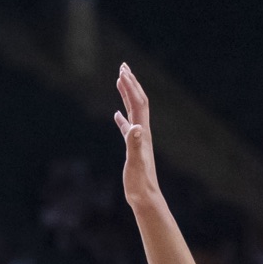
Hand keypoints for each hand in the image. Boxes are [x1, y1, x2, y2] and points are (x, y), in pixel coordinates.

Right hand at [114, 64, 160, 206]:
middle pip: (138, 101)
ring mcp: (137, 139)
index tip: (121, 71)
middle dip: (131, 83)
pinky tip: (116, 115)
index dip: (130, 87)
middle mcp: (142, 132)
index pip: (137, 103)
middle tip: (122, 66)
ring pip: (133, 111)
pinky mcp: (132, 148)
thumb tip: (134, 127)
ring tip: (120, 82)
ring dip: (127, 95)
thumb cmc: (139, 181)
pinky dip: (122, 118)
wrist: (145, 196)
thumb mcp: (135, 162)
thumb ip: (134, 144)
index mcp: (142, 132)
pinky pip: (126, 127)